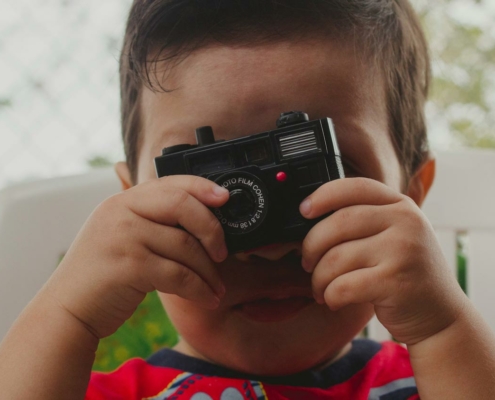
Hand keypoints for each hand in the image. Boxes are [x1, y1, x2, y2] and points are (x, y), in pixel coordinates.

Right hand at [45, 176, 228, 337]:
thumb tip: (202, 219)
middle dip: (212, 229)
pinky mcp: (129, 267)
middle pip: (182, 205)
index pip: (171, 183)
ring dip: (209, 272)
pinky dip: (200, 289)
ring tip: (217, 287)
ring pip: (185, 246)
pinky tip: (208, 298)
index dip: (202, 187)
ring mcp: (124, 237)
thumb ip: (152, 221)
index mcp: (123, 201)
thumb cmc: (103, 273)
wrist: (67, 308)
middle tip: (222, 252)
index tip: (224, 197)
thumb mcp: (121, 235)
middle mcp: (121, 212)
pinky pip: (179, 275)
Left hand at [300, 178, 465, 344]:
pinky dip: (330, 295)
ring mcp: (403, 250)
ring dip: (318, 277)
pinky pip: (343, 286)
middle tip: (307, 262)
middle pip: (338, 223)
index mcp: (400, 205)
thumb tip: (310, 216)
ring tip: (320, 288)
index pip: (354, 187)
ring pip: (336, 257)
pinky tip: (333, 300)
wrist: (442, 316)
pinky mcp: (396, 282)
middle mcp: (406, 221)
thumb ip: (365, 220)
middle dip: (312, 245)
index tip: (303, 210)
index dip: (322, 196)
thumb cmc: (405, 274)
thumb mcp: (395, 235)